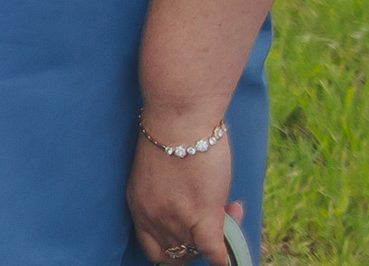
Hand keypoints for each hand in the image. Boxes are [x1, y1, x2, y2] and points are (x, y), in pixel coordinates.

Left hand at [127, 128, 239, 263]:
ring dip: (217, 237)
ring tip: (230, 209)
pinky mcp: (202, 216)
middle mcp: (152, 217)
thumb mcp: (157, 172)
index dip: (174, 243)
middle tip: (214, 218)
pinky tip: (231, 246)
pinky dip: (225, 256)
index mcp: (138, 205)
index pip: (152, 246)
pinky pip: (215, 253)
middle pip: (174, 254)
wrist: (179, 116)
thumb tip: (196, 206)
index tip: (189, 229)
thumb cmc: (170, 133)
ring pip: (197, 252)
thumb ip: (169, 195)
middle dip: (196, 243)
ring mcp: (176, 220)